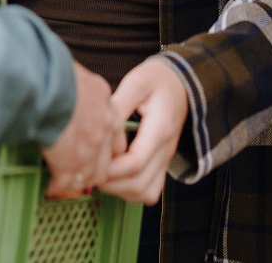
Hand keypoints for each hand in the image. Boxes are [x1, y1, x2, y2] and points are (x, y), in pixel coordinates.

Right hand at [42, 62, 126, 198]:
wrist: (46, 85)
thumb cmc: (54, 72)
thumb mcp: (78, 75)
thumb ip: (80, 88)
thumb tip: (69, 87)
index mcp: (106, 105)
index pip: (115, 133)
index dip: (105, 144)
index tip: (95, 147)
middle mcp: (103, 128)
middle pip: (107, 158)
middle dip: (96, 167)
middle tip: (82, 169)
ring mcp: (89, 148)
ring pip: (92, 174)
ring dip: (80, 179)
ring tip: (67, 181)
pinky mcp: (71, 163)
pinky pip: (67, 181)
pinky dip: (60, 186)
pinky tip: (52, 186)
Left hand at [99, 57, 187, 204]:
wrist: (181, 83)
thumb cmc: (158, 80)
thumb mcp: (137, 82)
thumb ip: (119, 105)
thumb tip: (99, 125)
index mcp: (159, 130)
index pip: (135, 162)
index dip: (111, 167)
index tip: (92, 157)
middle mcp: (165, 150)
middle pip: (139, 184)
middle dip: (111, 181)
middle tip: (91, 166)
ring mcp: (165, 160)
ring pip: (145, 193)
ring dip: (120, 188)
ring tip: (101, 170)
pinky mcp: (162, 163)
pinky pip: (150, 190)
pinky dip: (131, 190)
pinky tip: (116, 173)